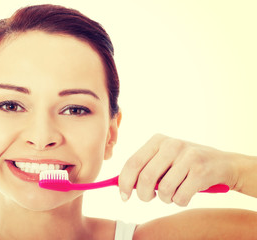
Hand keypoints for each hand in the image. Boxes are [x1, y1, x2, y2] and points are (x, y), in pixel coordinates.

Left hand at [119, 134, 237, 205]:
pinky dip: (180, 201)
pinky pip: (180, 197)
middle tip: (148, 198)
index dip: (124, 182)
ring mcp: (187, 156)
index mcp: (157, 140)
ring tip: (171, 193)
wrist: (222, 163)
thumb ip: (144, 168)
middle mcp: (171, 145)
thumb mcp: (163, 158)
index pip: (132, 162)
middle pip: (145, 177)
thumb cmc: (185, 164)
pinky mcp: (201, 170)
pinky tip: (185, 193)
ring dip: (165, 199)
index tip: (123, 196)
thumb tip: (122, 186)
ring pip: (163, 190)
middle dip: (143, 195)